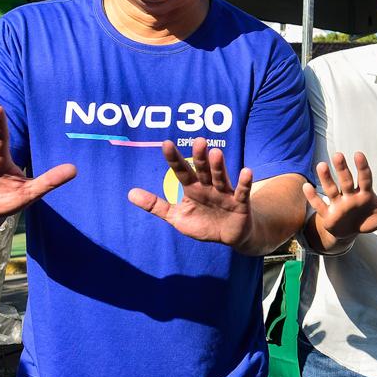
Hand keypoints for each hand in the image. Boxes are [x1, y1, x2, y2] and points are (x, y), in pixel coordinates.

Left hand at [128, 138, 254, 247]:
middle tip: (198, 141)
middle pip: (203, 170)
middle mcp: (208, 187)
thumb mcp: (176, 217)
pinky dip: (244, 182)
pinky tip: (246, 171)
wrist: (228, 236)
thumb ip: (156, 205)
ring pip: (220, 177)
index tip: (166, 144)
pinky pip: (242, 191)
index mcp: (193, 188)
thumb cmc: (203, 223)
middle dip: (200, 157)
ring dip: (219, 166)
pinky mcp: (240, 203)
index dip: (174, 159)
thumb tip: (129, 193)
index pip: (181, 171)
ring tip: (216, 153)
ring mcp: (225, 193)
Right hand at [302, 151, 376, 242]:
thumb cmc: (368, 218)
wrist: (350, 232)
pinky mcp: (328, 215)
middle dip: (342, 169)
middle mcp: (350, 195)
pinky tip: (306, 186)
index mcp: (364, 193)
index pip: (365, 178)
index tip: (358, 154)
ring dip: (326, 178)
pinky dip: (313, 197)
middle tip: (338, 155)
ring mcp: (338, 204)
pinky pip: (319, 206)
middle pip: (346, 180)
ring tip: (321, 165)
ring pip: (331, 189)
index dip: (362, 168)